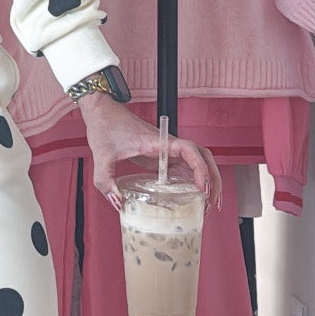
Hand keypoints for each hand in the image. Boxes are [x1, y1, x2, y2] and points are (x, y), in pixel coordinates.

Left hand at [75, 93, 221, 211]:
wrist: (102, 111)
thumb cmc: (105, 126)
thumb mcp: (102, 157)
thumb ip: (106, 182)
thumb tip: (118, 204)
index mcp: (158, 141)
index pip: (190, 150)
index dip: (200, 168)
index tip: (201, 187)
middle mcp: (168, 145)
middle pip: (203, 157)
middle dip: (212, 179)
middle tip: (211, 202)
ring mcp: (167, 150)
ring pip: (198, 162)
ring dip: (208, 179)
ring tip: (209, 203)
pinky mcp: (162, 155)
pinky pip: (185, 167)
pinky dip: (194, 180)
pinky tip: (194, 196)